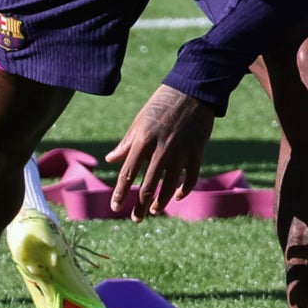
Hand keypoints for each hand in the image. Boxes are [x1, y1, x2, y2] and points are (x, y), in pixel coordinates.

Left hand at [104, 85, 213, 216]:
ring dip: (161, 202)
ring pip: (169, 185)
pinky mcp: (197, 151)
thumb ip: (126, 143)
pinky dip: (184, 190)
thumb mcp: (139, 121)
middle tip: (136, 219)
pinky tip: (176, 196)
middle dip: (141, 205)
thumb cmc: (161, 103)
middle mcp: (161, 148)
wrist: (193, 89)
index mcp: (143, 140)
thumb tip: (110, 160)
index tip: (116, 208)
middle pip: (148, 185)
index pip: (128, 173)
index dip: (121, 193)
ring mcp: (181, 151)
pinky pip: (190, 178)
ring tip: (155, 211)